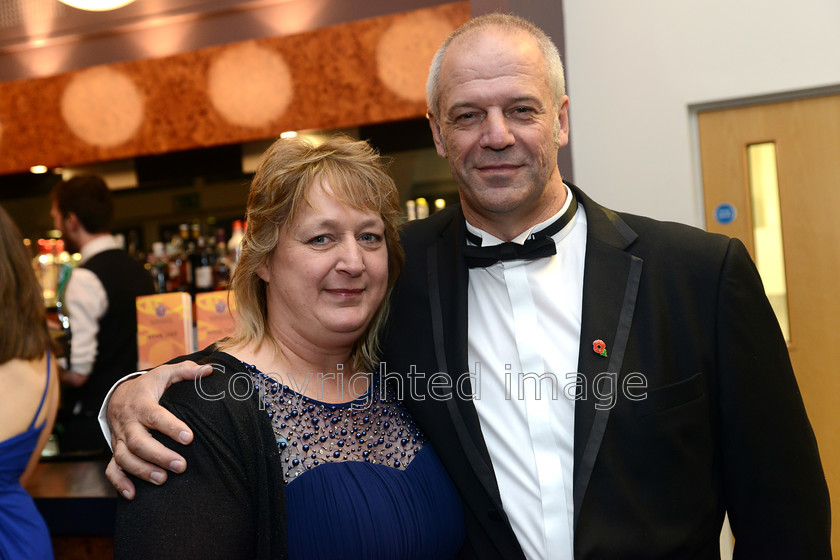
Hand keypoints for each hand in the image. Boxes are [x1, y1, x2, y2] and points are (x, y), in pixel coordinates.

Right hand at [106, 361, 211, 498]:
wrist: (119, 397)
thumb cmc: (149, 387)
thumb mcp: (165, 374)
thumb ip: (185, 371)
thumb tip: (208, 371)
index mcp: (142, 404)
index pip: (155, 416)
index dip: (171, 427)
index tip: (189, 438)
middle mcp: (128, 423)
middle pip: (138, 442)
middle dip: (159, 455)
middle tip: (181, 466)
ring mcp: (119, 439)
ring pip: (125, 458)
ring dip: (142, 471)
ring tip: (163, 480)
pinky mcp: (116, 451)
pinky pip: (112, 469)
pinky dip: (119, 483)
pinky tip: (133, 495)